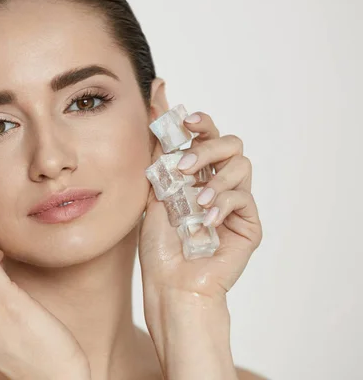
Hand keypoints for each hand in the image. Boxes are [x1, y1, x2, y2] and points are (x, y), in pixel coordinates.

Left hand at [138, 111, 262, 302]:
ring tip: (194, 201)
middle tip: (185, 165)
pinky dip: (222, 203)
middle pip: (230, 144)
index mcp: (196, 177)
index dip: (201, 123)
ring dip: (215, 177)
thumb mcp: (154, 196)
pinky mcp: (248, 224)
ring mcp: (234, 204)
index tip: (186, 118)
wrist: (170, 284)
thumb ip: (161, 160)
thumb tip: (157, 119)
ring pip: (241, 164)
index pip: (206, 139)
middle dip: (208, 146)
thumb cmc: (160, 246)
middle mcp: (218, 185)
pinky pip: (243, 197)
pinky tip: (205, 220)